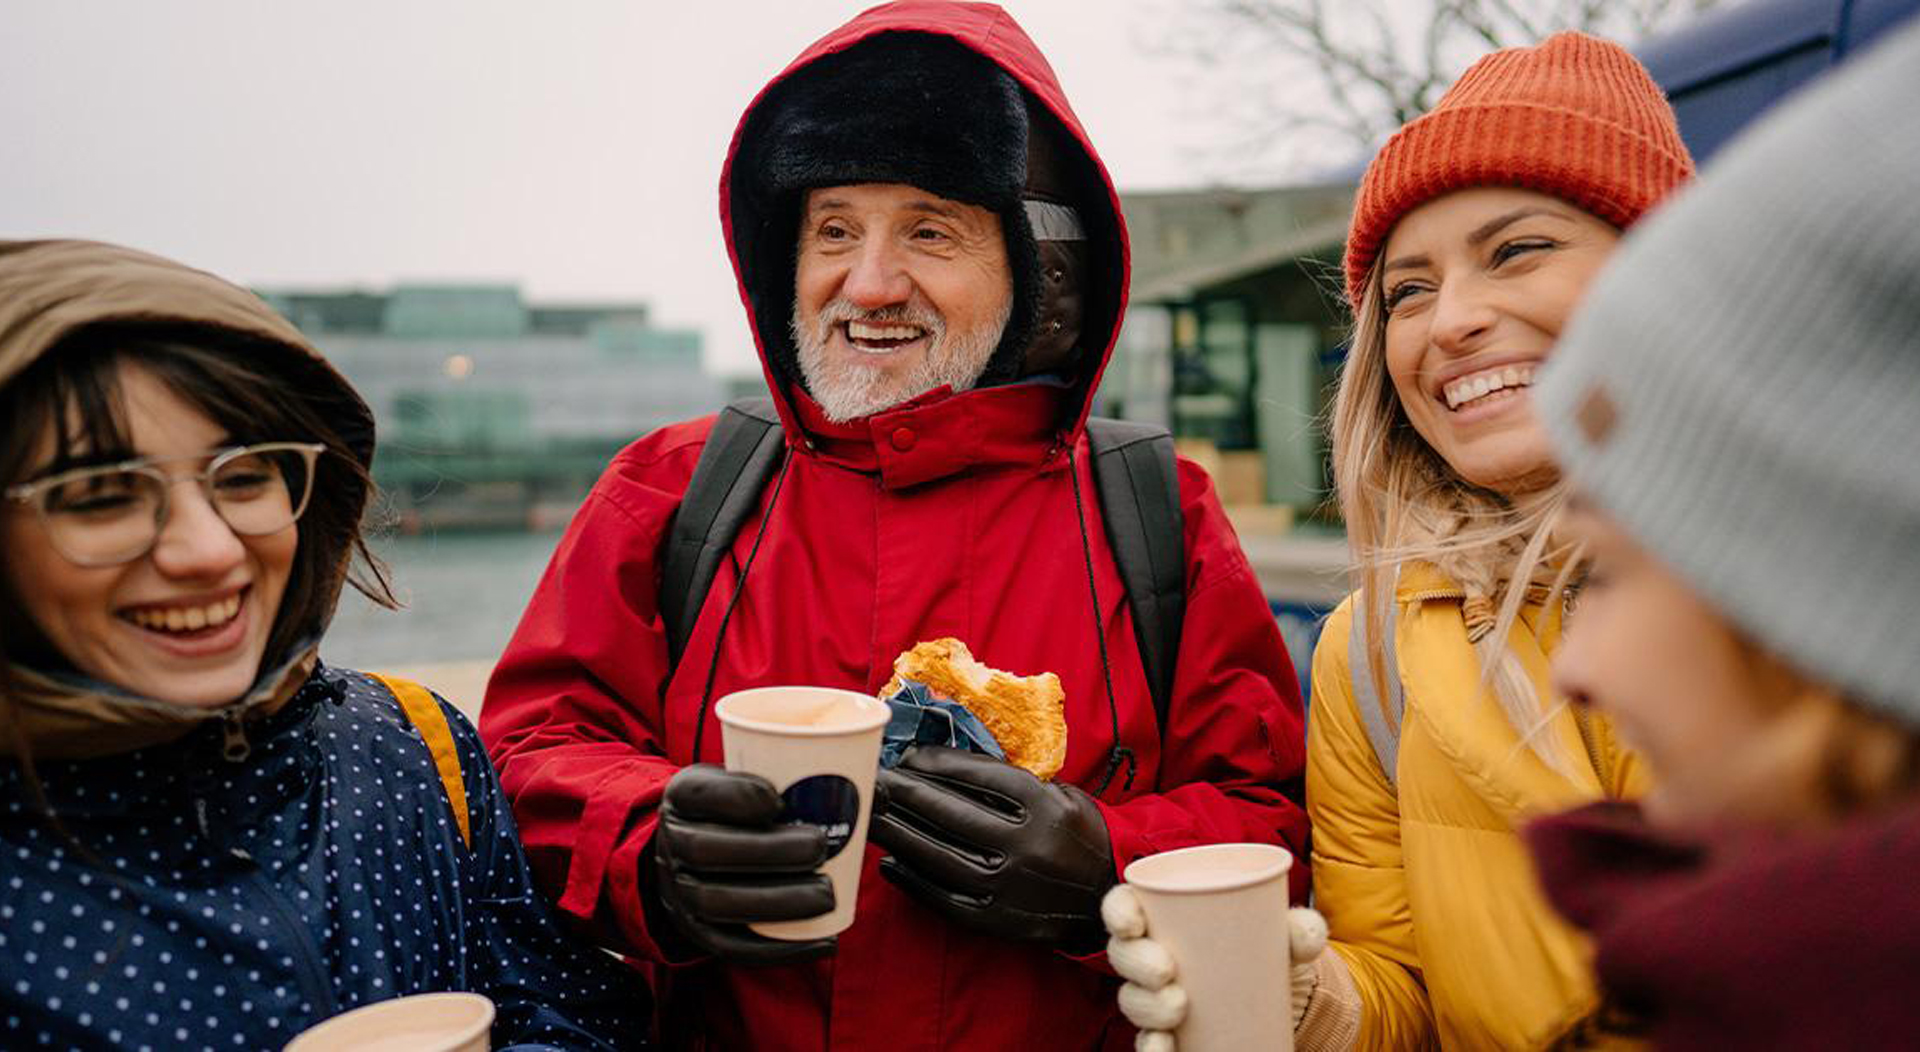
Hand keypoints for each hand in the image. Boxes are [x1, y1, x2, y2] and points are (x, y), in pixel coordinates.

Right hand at [648, 764, 835, 963]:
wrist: (690, 852)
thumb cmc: (737, 811)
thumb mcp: (749, 780)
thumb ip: (806, 779)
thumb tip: (878, 795)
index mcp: (682, 796)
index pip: (696, 791)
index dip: (734, 795)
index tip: (779, 797)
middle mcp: (671, 842)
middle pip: (707, 850)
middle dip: (766, 851)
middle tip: (819, 846)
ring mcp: (679, 892)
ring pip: (717, 901)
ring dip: (776, 900)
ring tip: (827, 894)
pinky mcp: (698, 931)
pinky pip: (731, 947)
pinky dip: (777, 948)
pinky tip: (821, 941)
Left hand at [870, 745, 1113, 947]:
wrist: (1107, 897)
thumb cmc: (1075, 835)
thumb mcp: (1061, 794)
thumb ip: (1011, 779)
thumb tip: (942, 761)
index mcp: (1046, 807)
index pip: (979, 777)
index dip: (938, 763)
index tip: (910, 755)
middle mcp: (1027, 846)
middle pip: (952, 813)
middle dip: (907, 792)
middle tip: (877, 778)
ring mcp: (1010, 887)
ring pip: (939, 855)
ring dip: (899, 832)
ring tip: (873, 814)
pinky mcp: (997, 920)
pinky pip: (943, 897)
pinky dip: (912, 879)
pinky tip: (890, 862)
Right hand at [1102, 884, 1328, 1048]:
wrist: (1274, 995)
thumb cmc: (1263, 949)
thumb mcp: (1281, 935)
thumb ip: (1299, 928)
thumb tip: (1307, 933)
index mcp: (1163, 919)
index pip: (1123, 906)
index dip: (1118, 911)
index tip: (1133, 922)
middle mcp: (1149, 957)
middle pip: (1123, 955)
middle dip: (1136, 962)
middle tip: (1167, 970)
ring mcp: (1154, 998)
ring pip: (1132, 1000)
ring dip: (1147, 1006)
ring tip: (1178, 1006)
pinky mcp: (1166, 1033)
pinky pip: (1147, 1043)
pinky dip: (1151, 1048)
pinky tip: (1163, 1047)